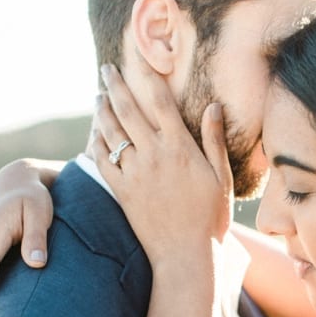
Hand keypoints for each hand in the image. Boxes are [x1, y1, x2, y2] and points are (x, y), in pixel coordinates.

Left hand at [93, 62, 231, 266]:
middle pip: (129, 111)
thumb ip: (214, 141)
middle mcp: (154, 156)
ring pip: (111, 132)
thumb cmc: (210, 218)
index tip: (138, 63)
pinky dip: (96, 142)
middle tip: (106, 69)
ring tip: (98, 96)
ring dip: (102, 110)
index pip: (161, 103)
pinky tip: (95, 132)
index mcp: (181, 149)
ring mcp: (134, 173)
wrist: (185, 253)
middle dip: (115, 86)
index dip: (148, 79)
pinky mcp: (121, 190)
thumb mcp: (221, 178)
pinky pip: (102, 159)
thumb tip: (213, 107)